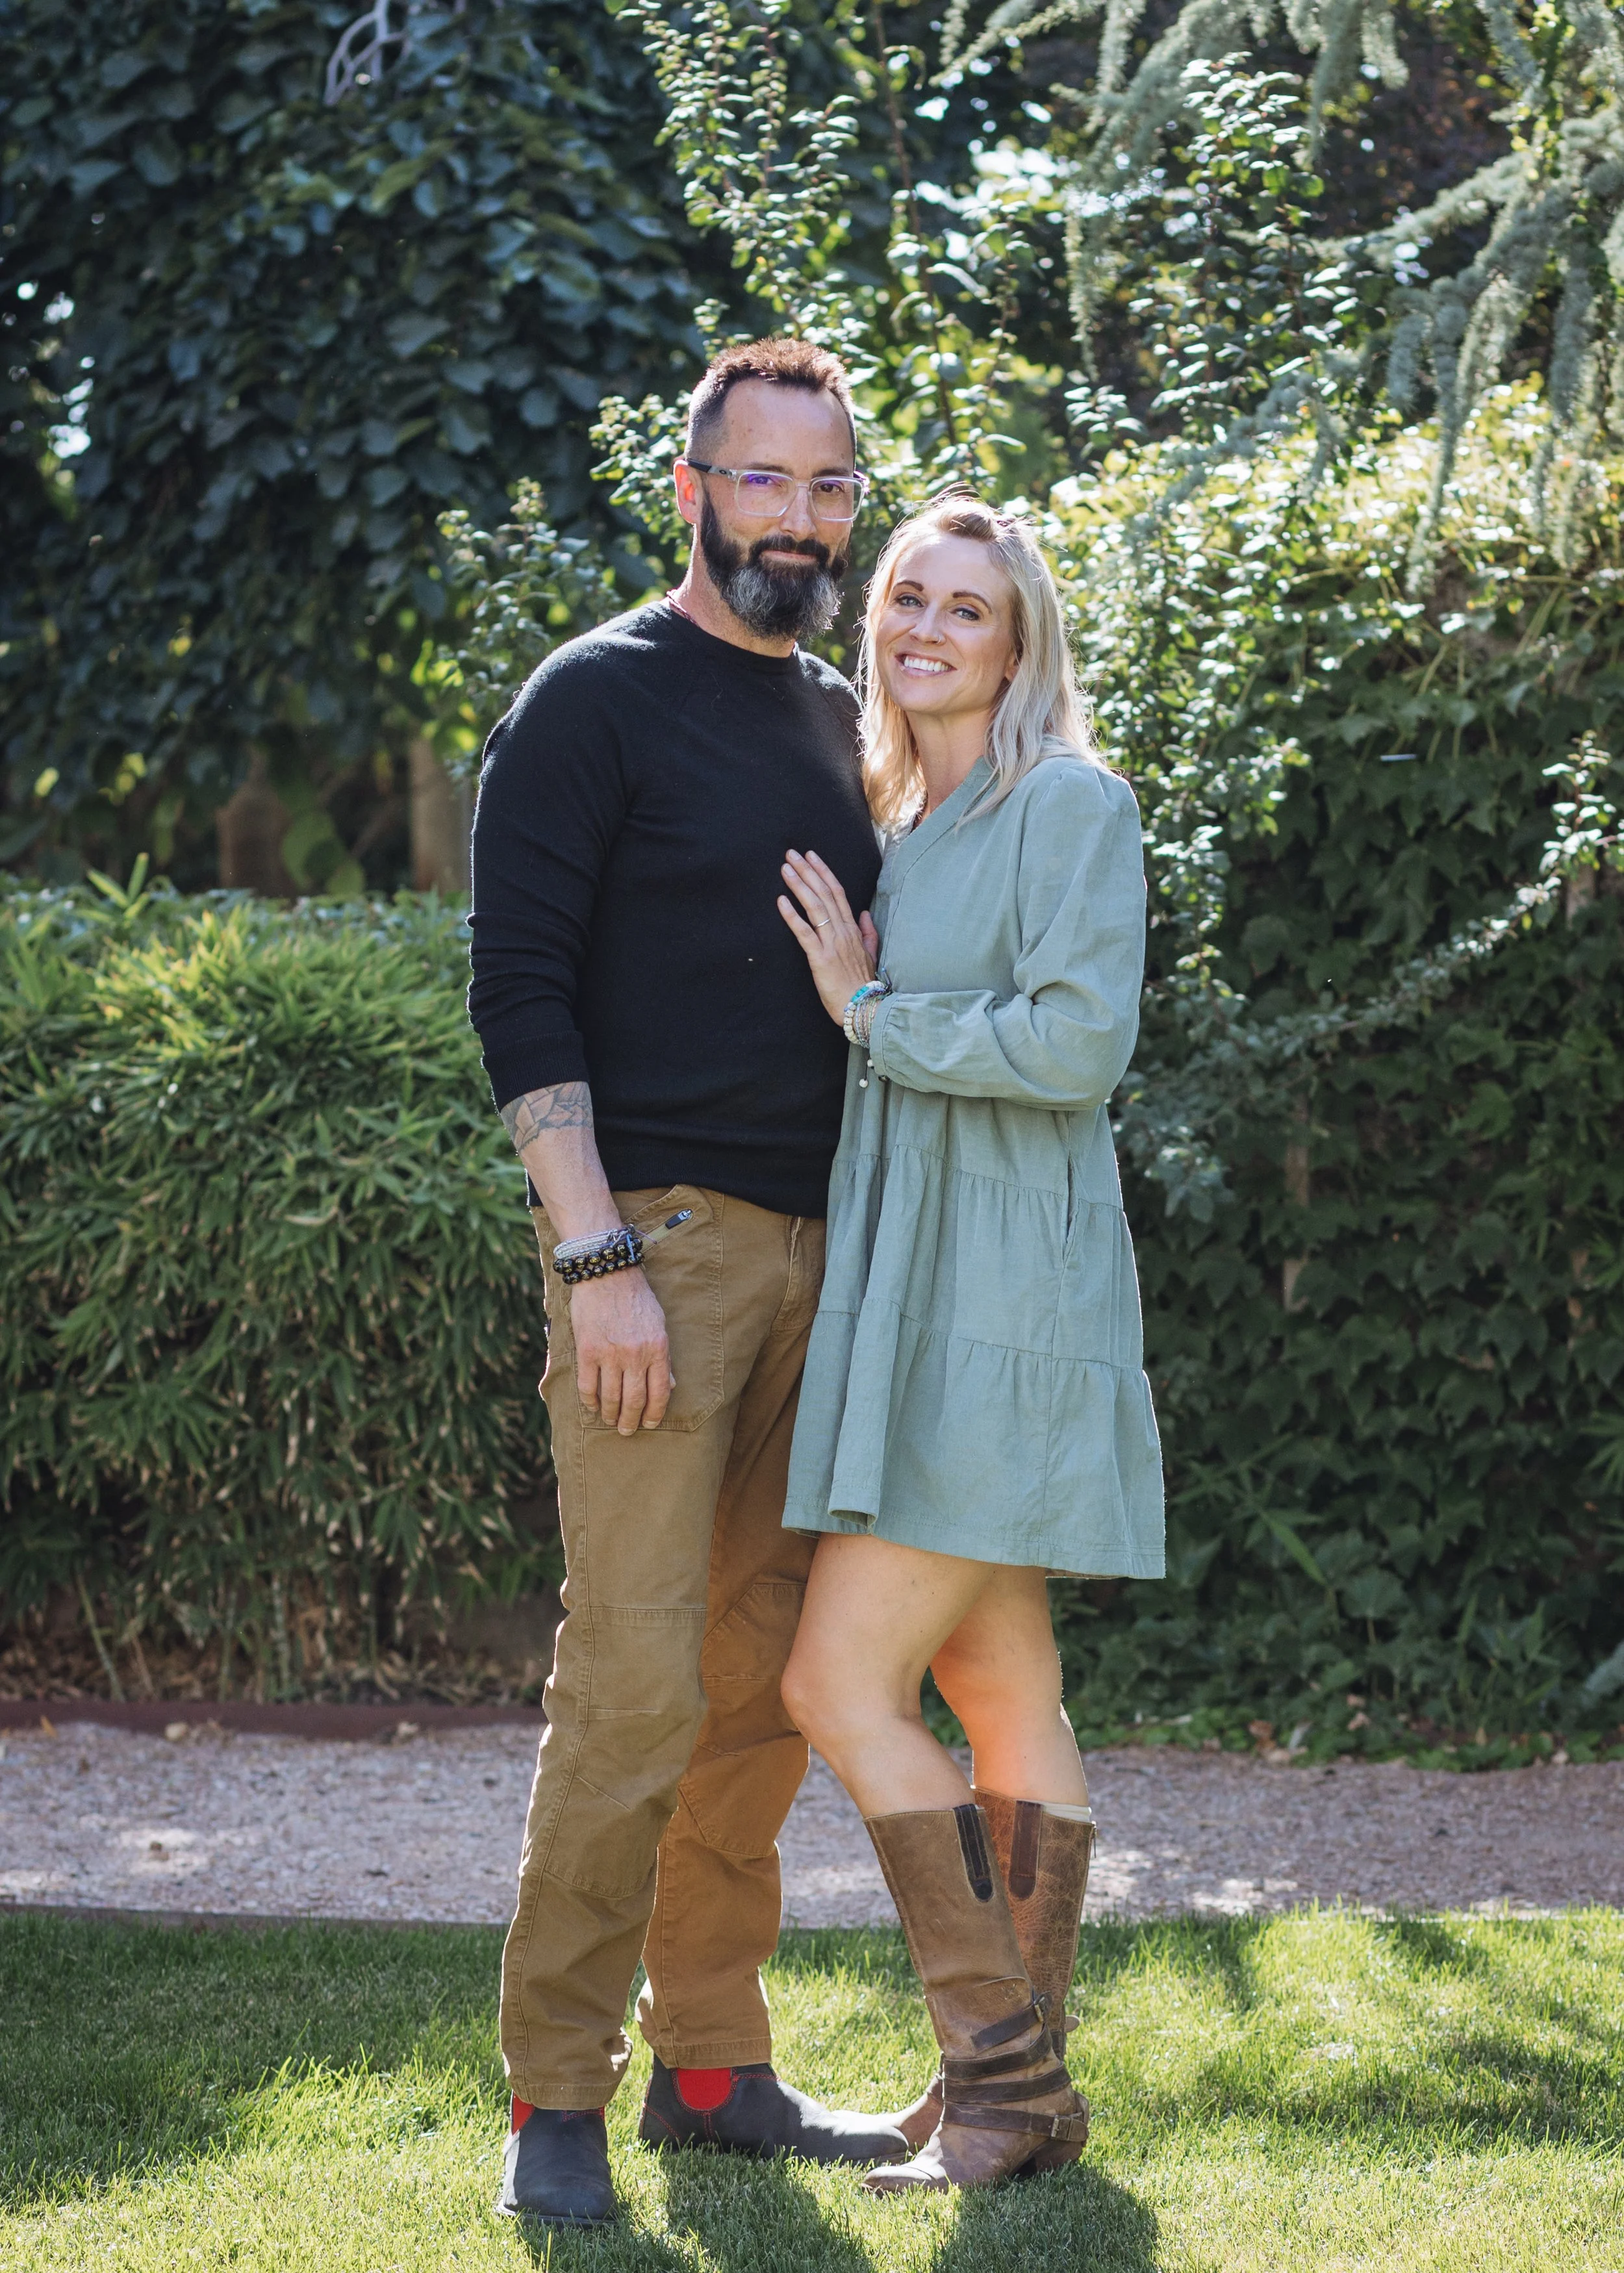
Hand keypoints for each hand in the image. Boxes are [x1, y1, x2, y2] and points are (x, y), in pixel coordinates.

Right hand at [570, 1269, 672, 1433]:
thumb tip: (671, 1386)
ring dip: (610, 1414)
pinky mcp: (588, 1351)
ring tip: (609, 1421)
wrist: (608, 1275)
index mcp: (658, 1349)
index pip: (659, 1392)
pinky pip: (588, 1385)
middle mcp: (635, 1355)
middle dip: (631, 1421)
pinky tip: (592, 1407)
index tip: (649, 1424)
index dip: (654, 1413)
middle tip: (627, 1431)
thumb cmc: (637, 1299)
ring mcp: (610, 1354)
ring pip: (610, 1397)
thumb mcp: (659, 1325)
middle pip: (634, 1400)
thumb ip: (663, 1357)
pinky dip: (590, 1401)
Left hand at [778, 848, 880, 1026]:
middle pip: (824, 893)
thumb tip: (863, 914)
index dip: (823, 872)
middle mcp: (843, 931)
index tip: (811, 857)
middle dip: (808, 871)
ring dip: (799, 885)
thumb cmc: (864, 985)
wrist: (864, 1008)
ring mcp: (832, 943)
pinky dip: (792, 916)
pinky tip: (781, 901)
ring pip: (815, 907)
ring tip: (785, 869)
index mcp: (853, 930)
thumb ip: (868, 933)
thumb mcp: (871, 955)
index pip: (837, 893)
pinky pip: (804, 932)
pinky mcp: (820, 958)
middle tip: (792, 854)